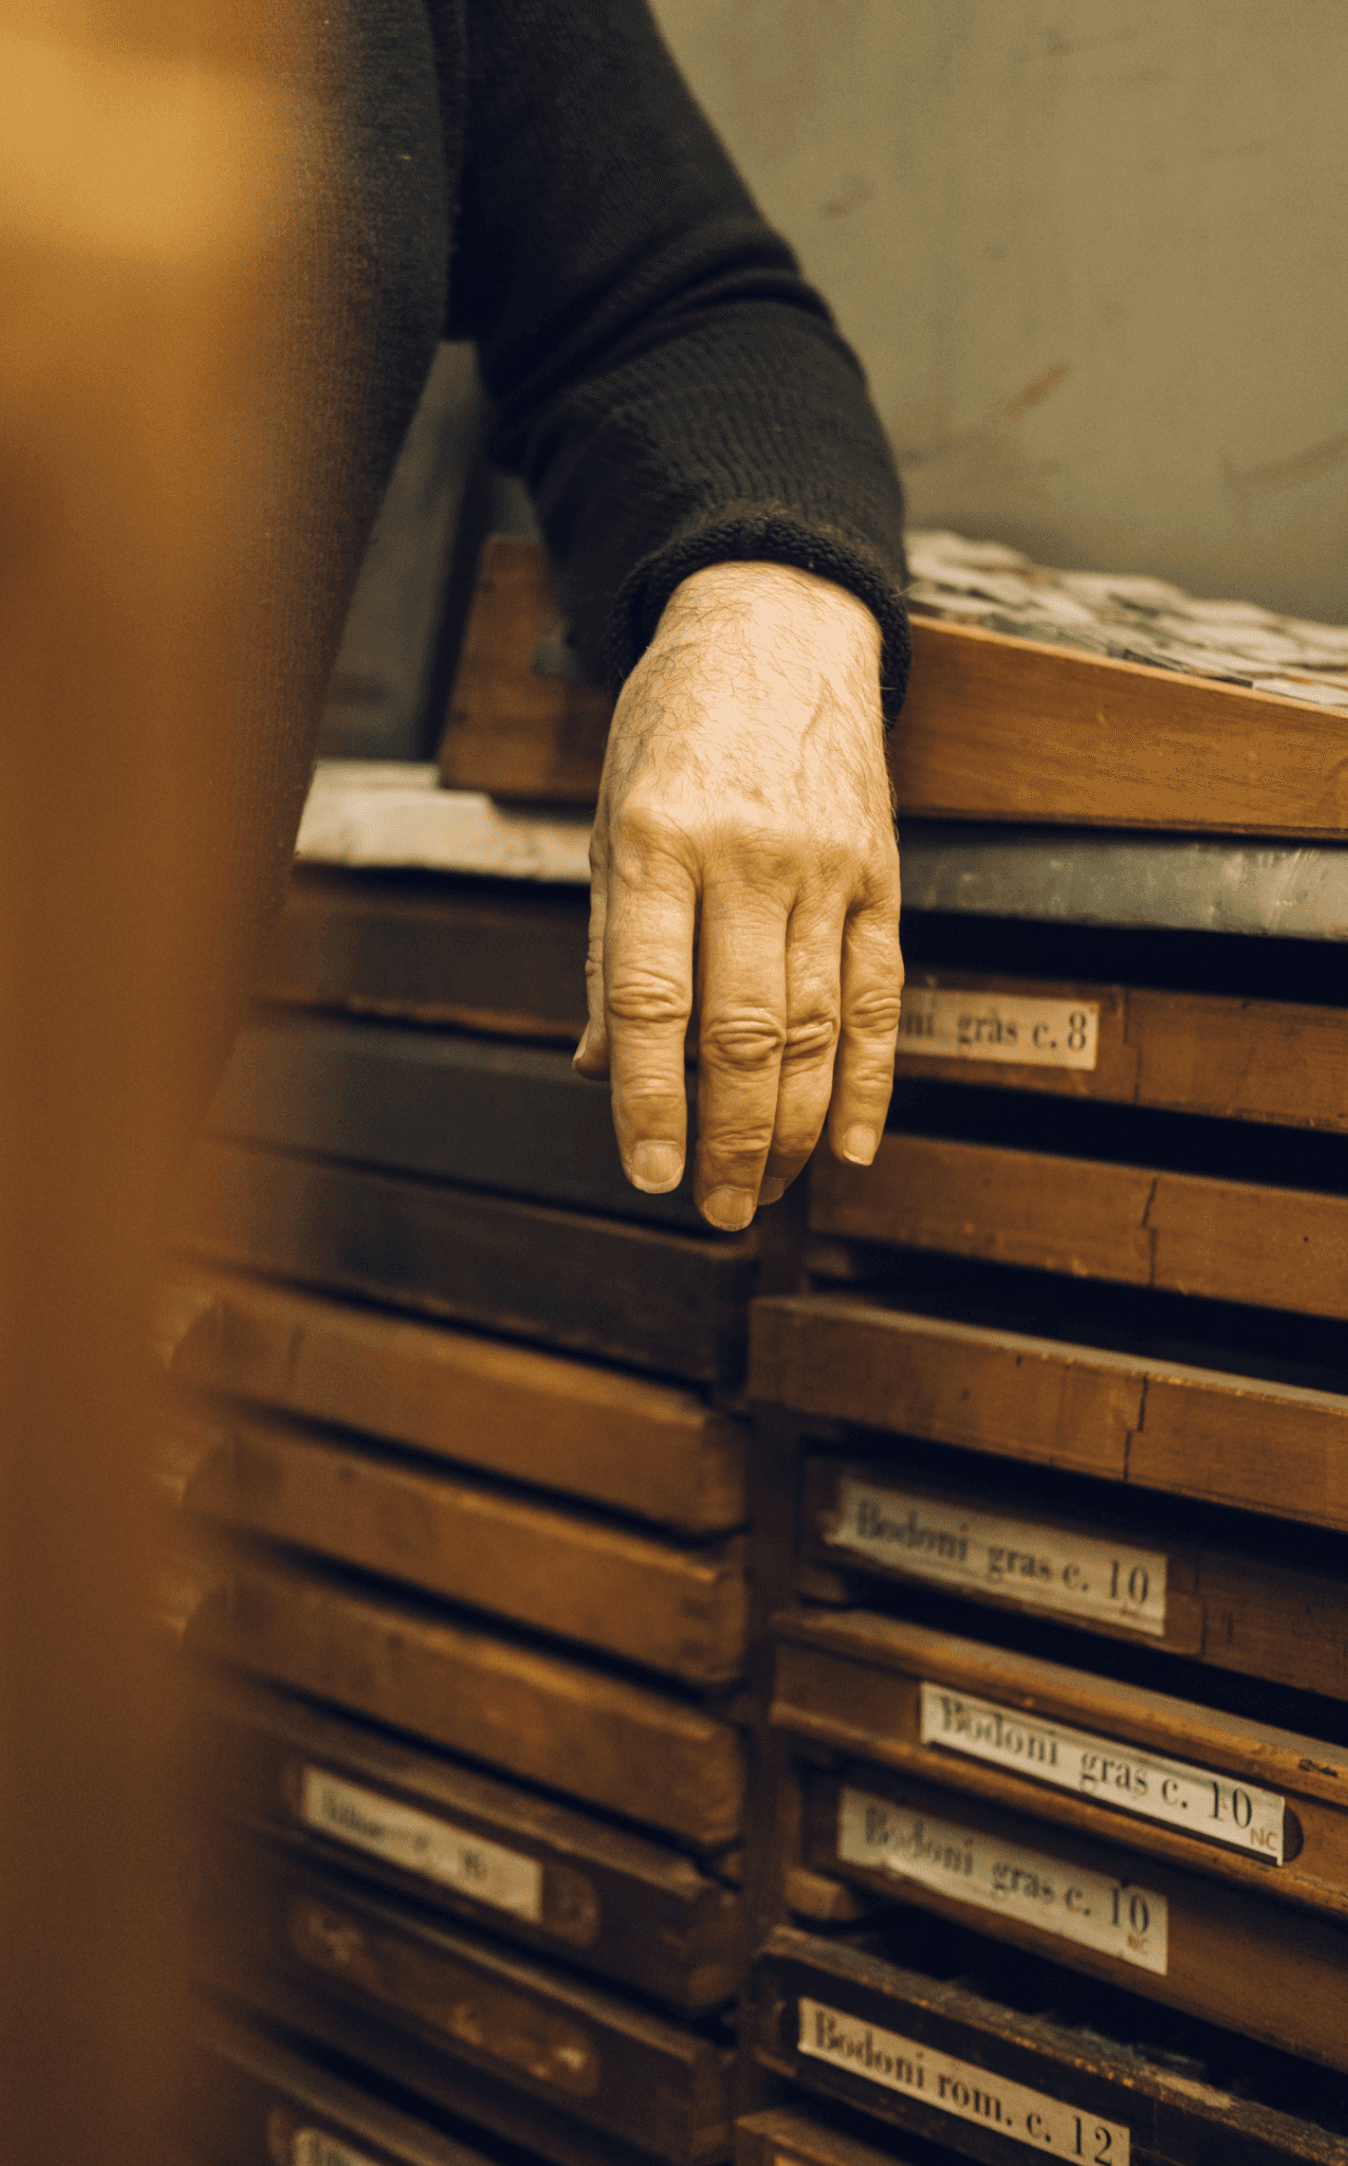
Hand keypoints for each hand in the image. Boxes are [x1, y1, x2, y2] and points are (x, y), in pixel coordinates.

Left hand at [573, 561, 902, 1230]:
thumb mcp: (610, 815)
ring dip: (796, 1126)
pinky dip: (871, 1078)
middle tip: (717, 1209)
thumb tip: (599, 1067)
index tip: (649, 1174)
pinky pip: (880, 994)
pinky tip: (857, 1141)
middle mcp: (746, 855)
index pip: (655, 1001)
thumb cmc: (676, 723)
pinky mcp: (879, 872)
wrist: (779, 623)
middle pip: (744, 1032)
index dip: (653, 1102)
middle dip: (732, 1138)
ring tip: (770, 1189)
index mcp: (657, 840)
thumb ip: (611, 947)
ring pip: (816, 1026)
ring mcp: (825, 865)